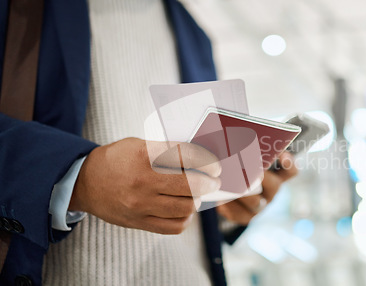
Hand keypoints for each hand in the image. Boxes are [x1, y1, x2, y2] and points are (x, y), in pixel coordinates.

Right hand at [69, 138, 220, 233]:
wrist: (85, 182)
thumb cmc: (117, 159)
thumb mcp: (139, 144)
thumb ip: (167, 150)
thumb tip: (202, 158)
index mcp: (144, 155)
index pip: (187, 156)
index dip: (208, 161)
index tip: (215, 165)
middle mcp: (143, 180)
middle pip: (191, 184)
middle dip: (210, 182)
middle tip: (213, 180)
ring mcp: (141, 204)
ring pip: (186, 206)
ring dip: (198, 199)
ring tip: (198, 194)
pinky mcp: (139, 222)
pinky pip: (174, 226)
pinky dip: (185, 218)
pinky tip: (184, 209)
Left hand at [216, 152, 297, 224]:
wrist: (227, 189)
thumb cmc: (238, 166)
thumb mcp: (245, 156)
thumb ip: (247, 146)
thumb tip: (233, 128)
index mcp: (277, 175)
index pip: (291, 170)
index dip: (289, 163)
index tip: (281, 154)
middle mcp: (271, 191)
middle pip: (273, 186)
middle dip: (261, 176)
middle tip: (249, 169)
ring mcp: (260, 206)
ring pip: (255, 202)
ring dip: (242, 193)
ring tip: (229, 185)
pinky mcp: (245, 217)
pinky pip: (238, 215)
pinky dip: (229, 208)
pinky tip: (220, 201)